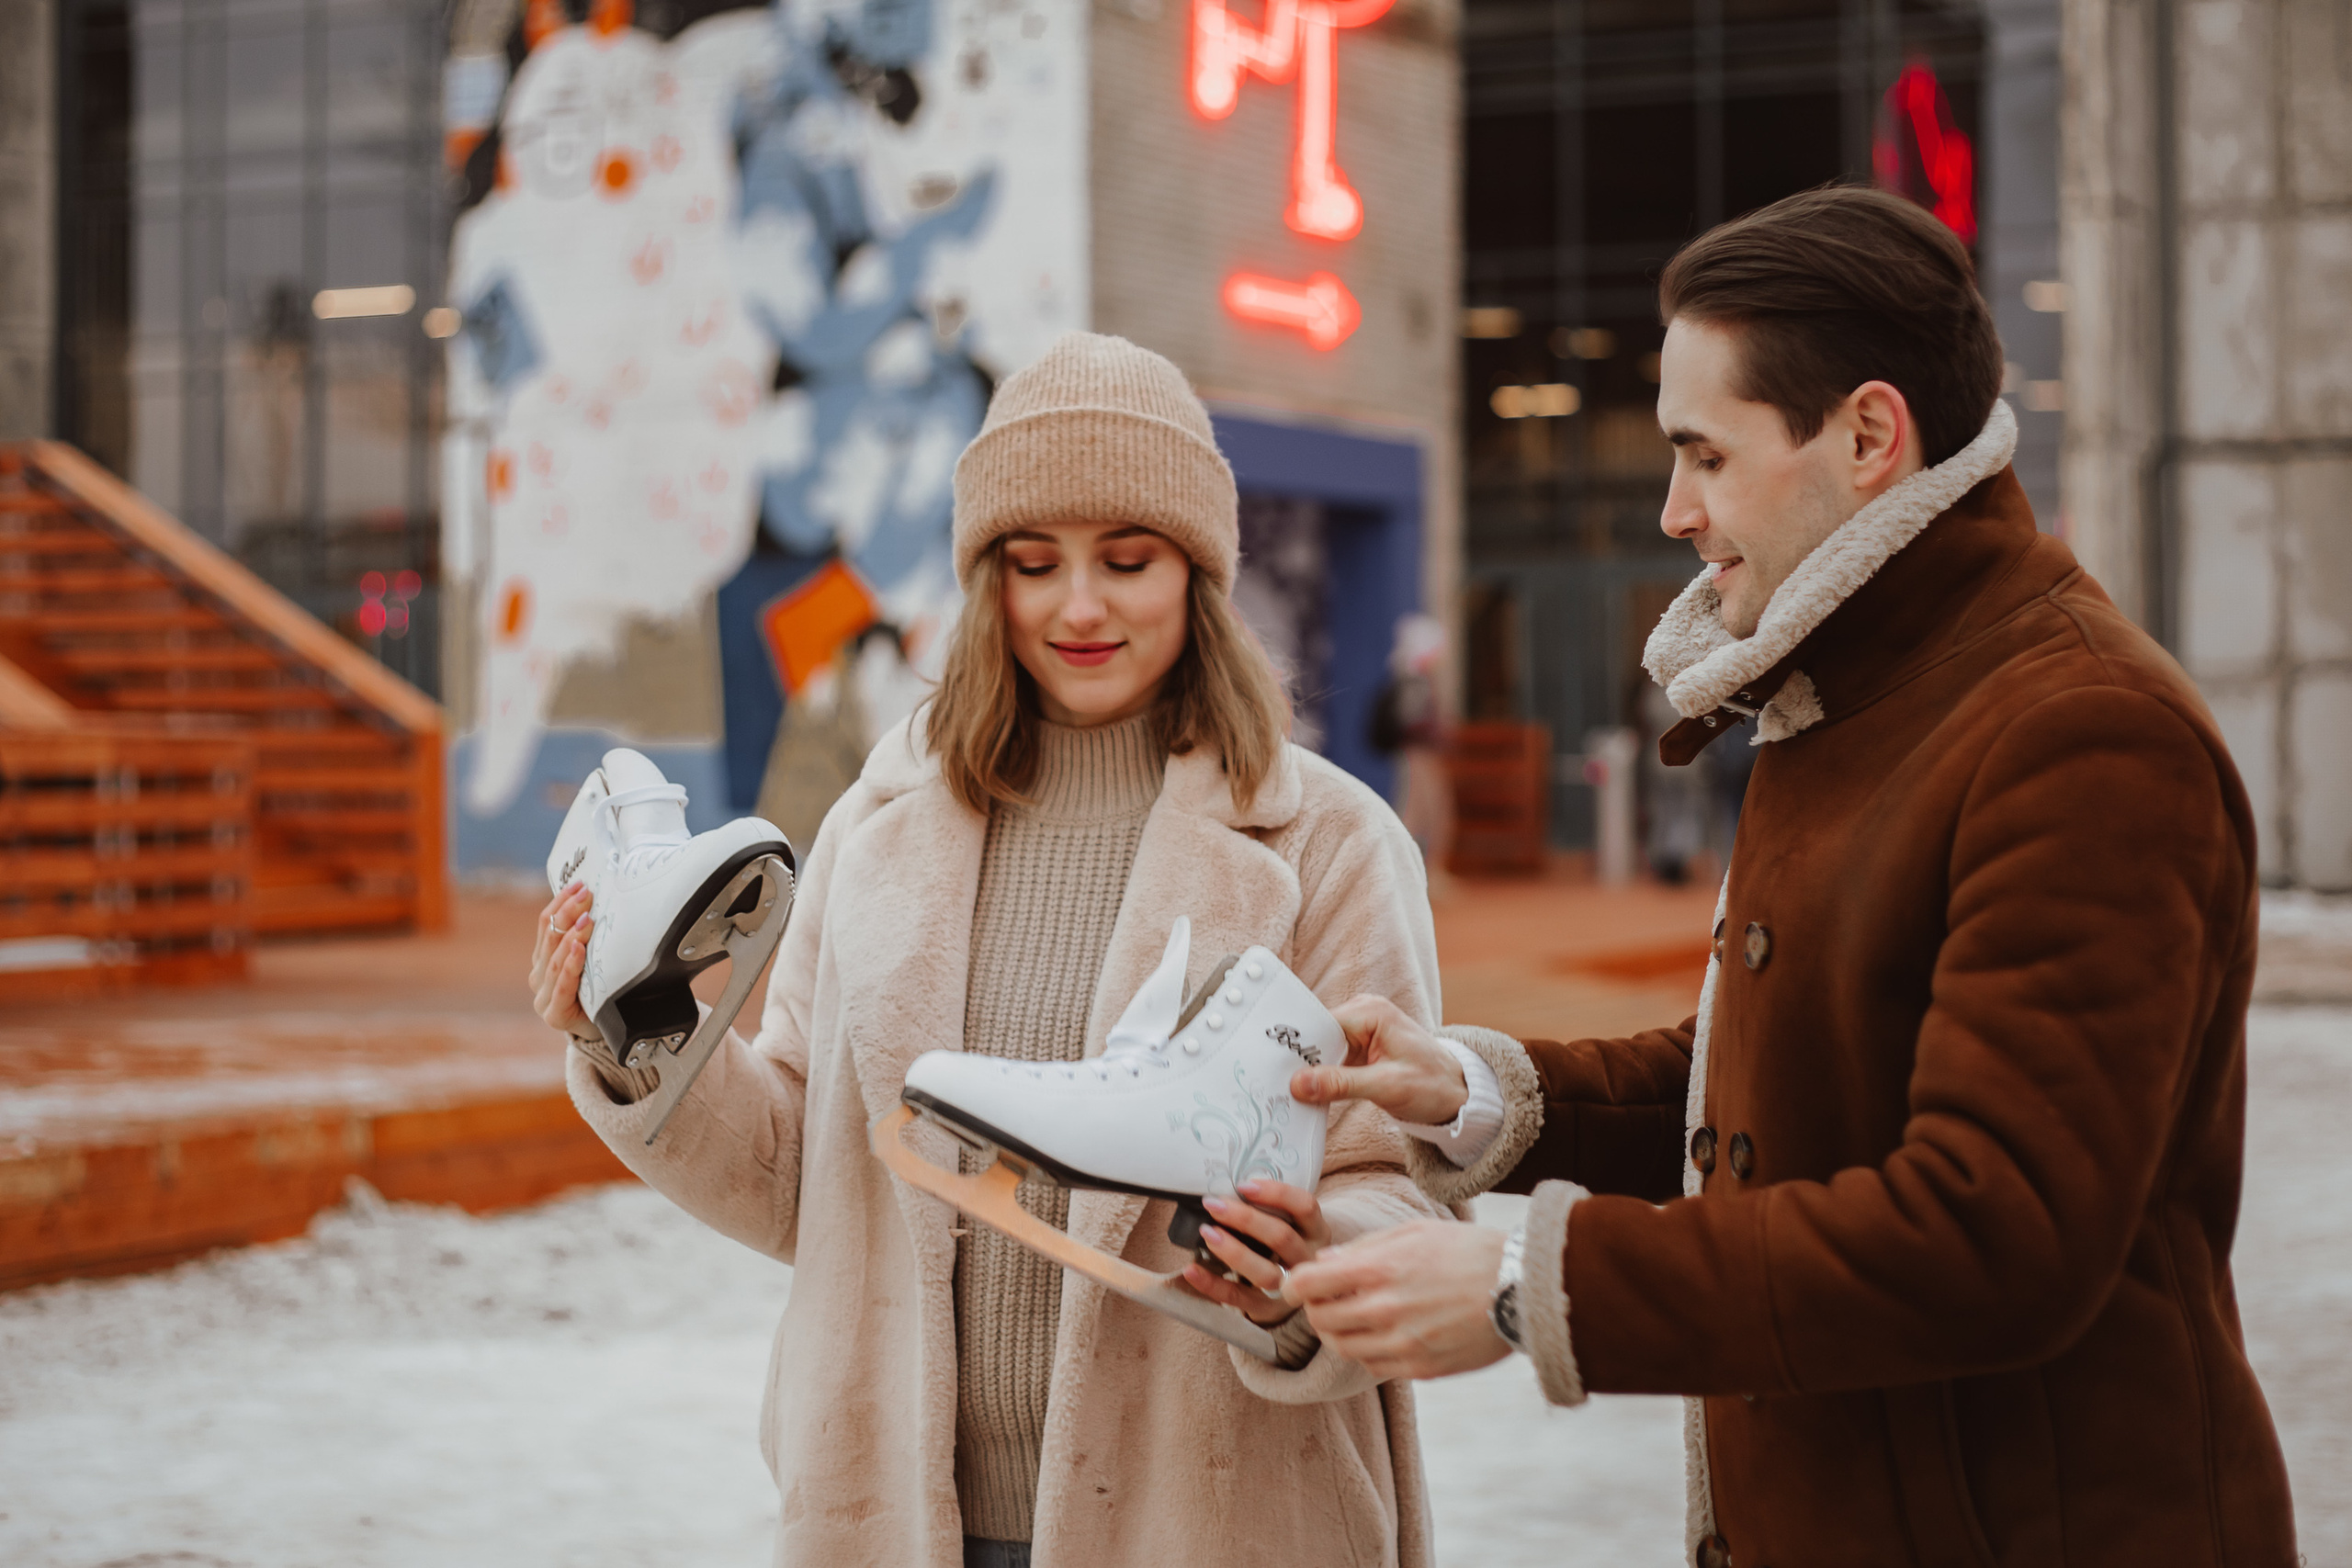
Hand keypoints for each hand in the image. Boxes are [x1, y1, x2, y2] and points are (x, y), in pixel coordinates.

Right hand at [530, 882, 595, 1040]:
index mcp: (542, 958)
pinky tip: (578, 950)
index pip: (545, 924)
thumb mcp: (590, 960)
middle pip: (549, 938)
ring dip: (571, 936)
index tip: (578, 884)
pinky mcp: (555, 1015)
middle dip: (567, 913)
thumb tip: (599, 898)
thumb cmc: (599, 991)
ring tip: (586, 919)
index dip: (560, 902)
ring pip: (554, 960)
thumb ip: (586, 937)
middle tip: (586, 895)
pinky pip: (563, 986)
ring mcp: (544, 996)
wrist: (605, 1032)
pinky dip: (570, 966)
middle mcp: (539, 975)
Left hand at [1180, 1180, 1332, 1325]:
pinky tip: (1192, 1269)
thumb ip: (1271, 1210)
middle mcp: (1308, 1260)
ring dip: (1234, 1251)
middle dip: (1245, 1219)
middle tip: (1214, 1205)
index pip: (1305, 1207)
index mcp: (1316, 1231)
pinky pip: (1240, 1298)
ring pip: (1265, 1272)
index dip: (1276, 1193)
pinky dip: (1213, 1284)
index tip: (1243, 1186)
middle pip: (1282, 1237)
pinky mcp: (1270, 1310)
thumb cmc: (1286, 1246)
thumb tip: (1225, 1192)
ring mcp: (1292, 1288)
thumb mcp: (1293, 1225)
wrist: (1301, 1291)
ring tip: (1207, 1233)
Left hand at [1280, 1220, 1512, 1379]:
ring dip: (1338, 1332)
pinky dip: (1367, 1351)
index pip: (1307, 1285)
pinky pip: (1373, 1366)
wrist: (1522, 1287)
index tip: (1294, 1285)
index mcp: (1379, 1270)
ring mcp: (1402, 1344)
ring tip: (1353, 1316)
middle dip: (1314, 1309)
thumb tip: (1323, 1262)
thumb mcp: (1413, 1232)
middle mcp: (1385, 1311)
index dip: (1292, 1285)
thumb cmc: (1467, 1251)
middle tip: (1324, 1299)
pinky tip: (1382, 1333)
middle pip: (1319, 1320)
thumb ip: (1363, 1248)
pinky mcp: (1421, 1369)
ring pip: (1343, 1348)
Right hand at [1289, 995, 1467, 1126]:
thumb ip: (1341, 1084)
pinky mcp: (1360, 1048)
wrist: (1457, 1095)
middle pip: (1318, 1036)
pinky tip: (1309, 1094)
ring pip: (1322, 1049)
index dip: (1300, 1050)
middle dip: (1302, 1062)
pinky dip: (1323, 1077)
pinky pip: (1332, 1059)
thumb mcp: (1386, 1087)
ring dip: (1311, 1072)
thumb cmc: (1433, 1086)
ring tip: (1290, 1093)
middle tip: (1280, 1088)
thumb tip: (1299, 1083)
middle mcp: (1364, 1014)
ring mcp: (1361, 1031)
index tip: (1278, 1073)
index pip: (1321, 1025)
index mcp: (1372, 1012)